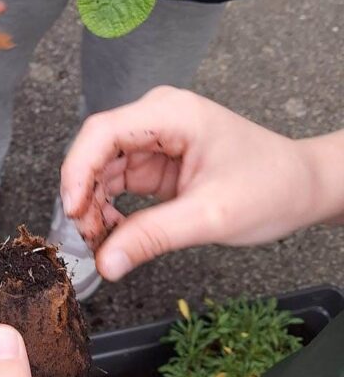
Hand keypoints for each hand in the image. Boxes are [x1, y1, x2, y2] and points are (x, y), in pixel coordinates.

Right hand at [60, 87, 325, 280]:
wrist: (304, 187)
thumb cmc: (272, 188)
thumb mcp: (211, 217)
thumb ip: (153, 237)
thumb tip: (105, 263)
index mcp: (171, 114)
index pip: (103, 132)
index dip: (77, 171)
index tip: (71, 212)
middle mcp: (157, 118)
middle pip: (97, 151)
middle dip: (85, 196)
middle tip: (86, 239)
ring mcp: (155, 139)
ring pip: (102, 170)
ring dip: (95, 206)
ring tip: (101, 242)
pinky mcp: (156, 162)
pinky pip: (118, 183)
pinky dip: (110, 210)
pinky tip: (114, 234)